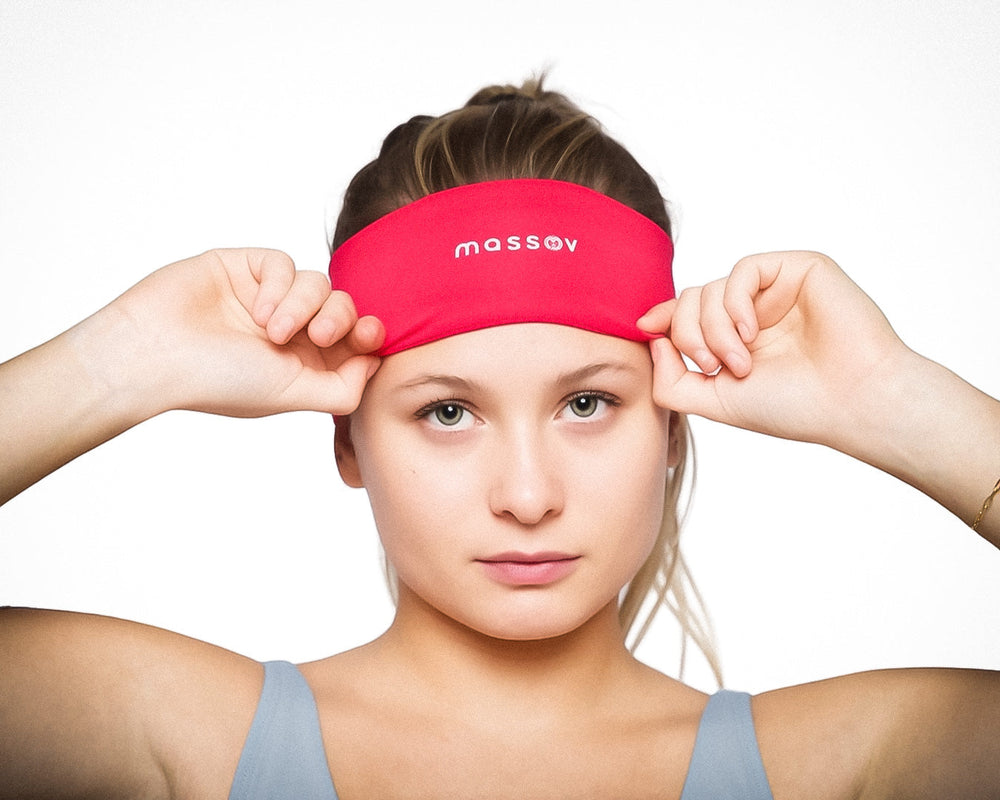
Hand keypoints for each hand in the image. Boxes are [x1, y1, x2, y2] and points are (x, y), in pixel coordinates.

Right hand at [108, 248, 382, 417]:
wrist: (155, 355)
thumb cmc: (219, 382)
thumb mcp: (293, 395)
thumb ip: (342, 388)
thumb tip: (373, 363)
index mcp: (302, 364)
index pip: (353, 342)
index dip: (369, 334)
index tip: (369, 335)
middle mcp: (289, 331)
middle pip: (343, 308)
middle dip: (340, 318)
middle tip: (318, 335)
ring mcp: (267, 298)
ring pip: (318, 283)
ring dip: (303, 306)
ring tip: (272, 331)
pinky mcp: (245, 269)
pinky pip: (284, 263)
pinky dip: (280, 285)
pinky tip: (258, 310)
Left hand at [638, 251, 909, 448]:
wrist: (852, 403)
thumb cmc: (793, 408)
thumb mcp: (716, 402)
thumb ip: (671, 380)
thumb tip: (651, 338)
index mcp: (737, 339)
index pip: (688, 314)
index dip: (662, 317)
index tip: (643, 328)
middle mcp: (755, 311)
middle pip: (692, 299)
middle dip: (689, 334)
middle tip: (714, 368)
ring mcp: (776, 290)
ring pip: (712, 287)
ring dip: (714, 329)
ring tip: (741, 363)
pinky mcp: (800, 268)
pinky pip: (744, 269)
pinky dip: (735, 303)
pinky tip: (750, 333)